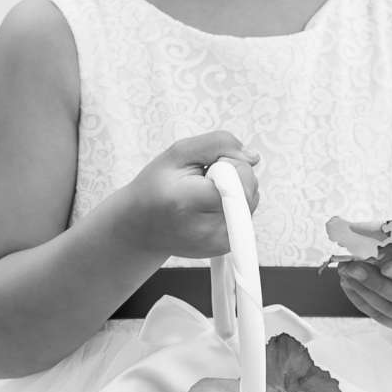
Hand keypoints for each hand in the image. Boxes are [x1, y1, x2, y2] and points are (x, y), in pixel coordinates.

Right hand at [111, 132, 259, 259]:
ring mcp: (216, 242)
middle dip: (233, 177)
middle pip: (250, 189)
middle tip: (202, 182)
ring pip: (250, 202)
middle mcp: (206, 228)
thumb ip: (218, 144)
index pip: (242, 178)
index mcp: (190, 202)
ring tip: (202, 196)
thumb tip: (253, 158)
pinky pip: (244, 216)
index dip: (229, 164)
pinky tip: (206, 208)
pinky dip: (231, 207)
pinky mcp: (223, 247)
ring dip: (233, 192)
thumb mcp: (178, 153)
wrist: (139, 226)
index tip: (205, 168)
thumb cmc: (156, 186)